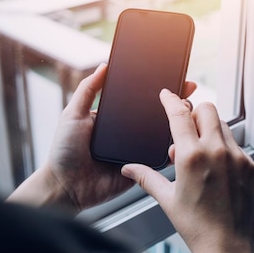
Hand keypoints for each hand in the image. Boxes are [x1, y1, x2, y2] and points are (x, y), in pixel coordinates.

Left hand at [43, 64, 196, 212]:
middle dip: (175, 105)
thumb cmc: (64, 152)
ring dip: (177, 126)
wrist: (65, 187)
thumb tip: (103, 66)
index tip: (175, 78)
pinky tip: (181, 139)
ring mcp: (136, 151)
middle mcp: (128, 133)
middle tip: (187, 94)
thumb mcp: (73, 114)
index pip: (140, 99)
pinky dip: (171, 150)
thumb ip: (87, 89)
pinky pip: (160, 159)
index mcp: (115, 118)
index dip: (157, 90)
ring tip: (189, 114)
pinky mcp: (141, 169)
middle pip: (156, 116)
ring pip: (162, 136)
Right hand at [121, 88, 253, 252]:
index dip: (171, 100)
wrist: (228, 248)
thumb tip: (127, 169)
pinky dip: (224, 149)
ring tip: (199, 156)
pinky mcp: (252, 167)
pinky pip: (237, 146)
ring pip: (223, 126)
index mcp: (192, 157)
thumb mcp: (167, 199)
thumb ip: (146, 177)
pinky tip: (216, 170)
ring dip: (209, 131)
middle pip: (207, 109)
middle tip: (184, 133)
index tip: (167, 94)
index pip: (180, 114)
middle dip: (194, 114)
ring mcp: (238, 158)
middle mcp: (217, 151)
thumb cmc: (196, 226)